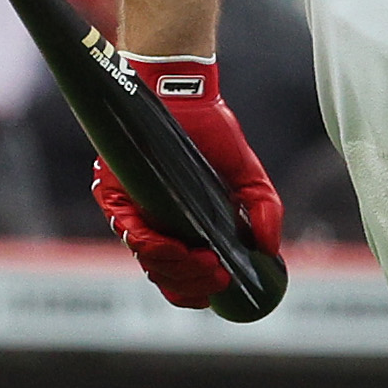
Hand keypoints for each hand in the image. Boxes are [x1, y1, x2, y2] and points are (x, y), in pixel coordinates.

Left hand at [93, 54, 288, 310]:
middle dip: (192, 283)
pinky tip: (173, 245)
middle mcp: (155, 227)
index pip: (184, 277)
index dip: (200, 290)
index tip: (224, 284)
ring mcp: (134, 214)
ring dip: (174, 268)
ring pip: (147, 261)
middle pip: (166, 277)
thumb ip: (265, 210)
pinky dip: (150, 244)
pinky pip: (128, 232)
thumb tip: (272, 249)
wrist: (186, 96)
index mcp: (184, 230)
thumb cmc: (213, 133)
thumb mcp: (249, 175)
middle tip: (218, 273)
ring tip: (202, 260)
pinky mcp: (115, 196)